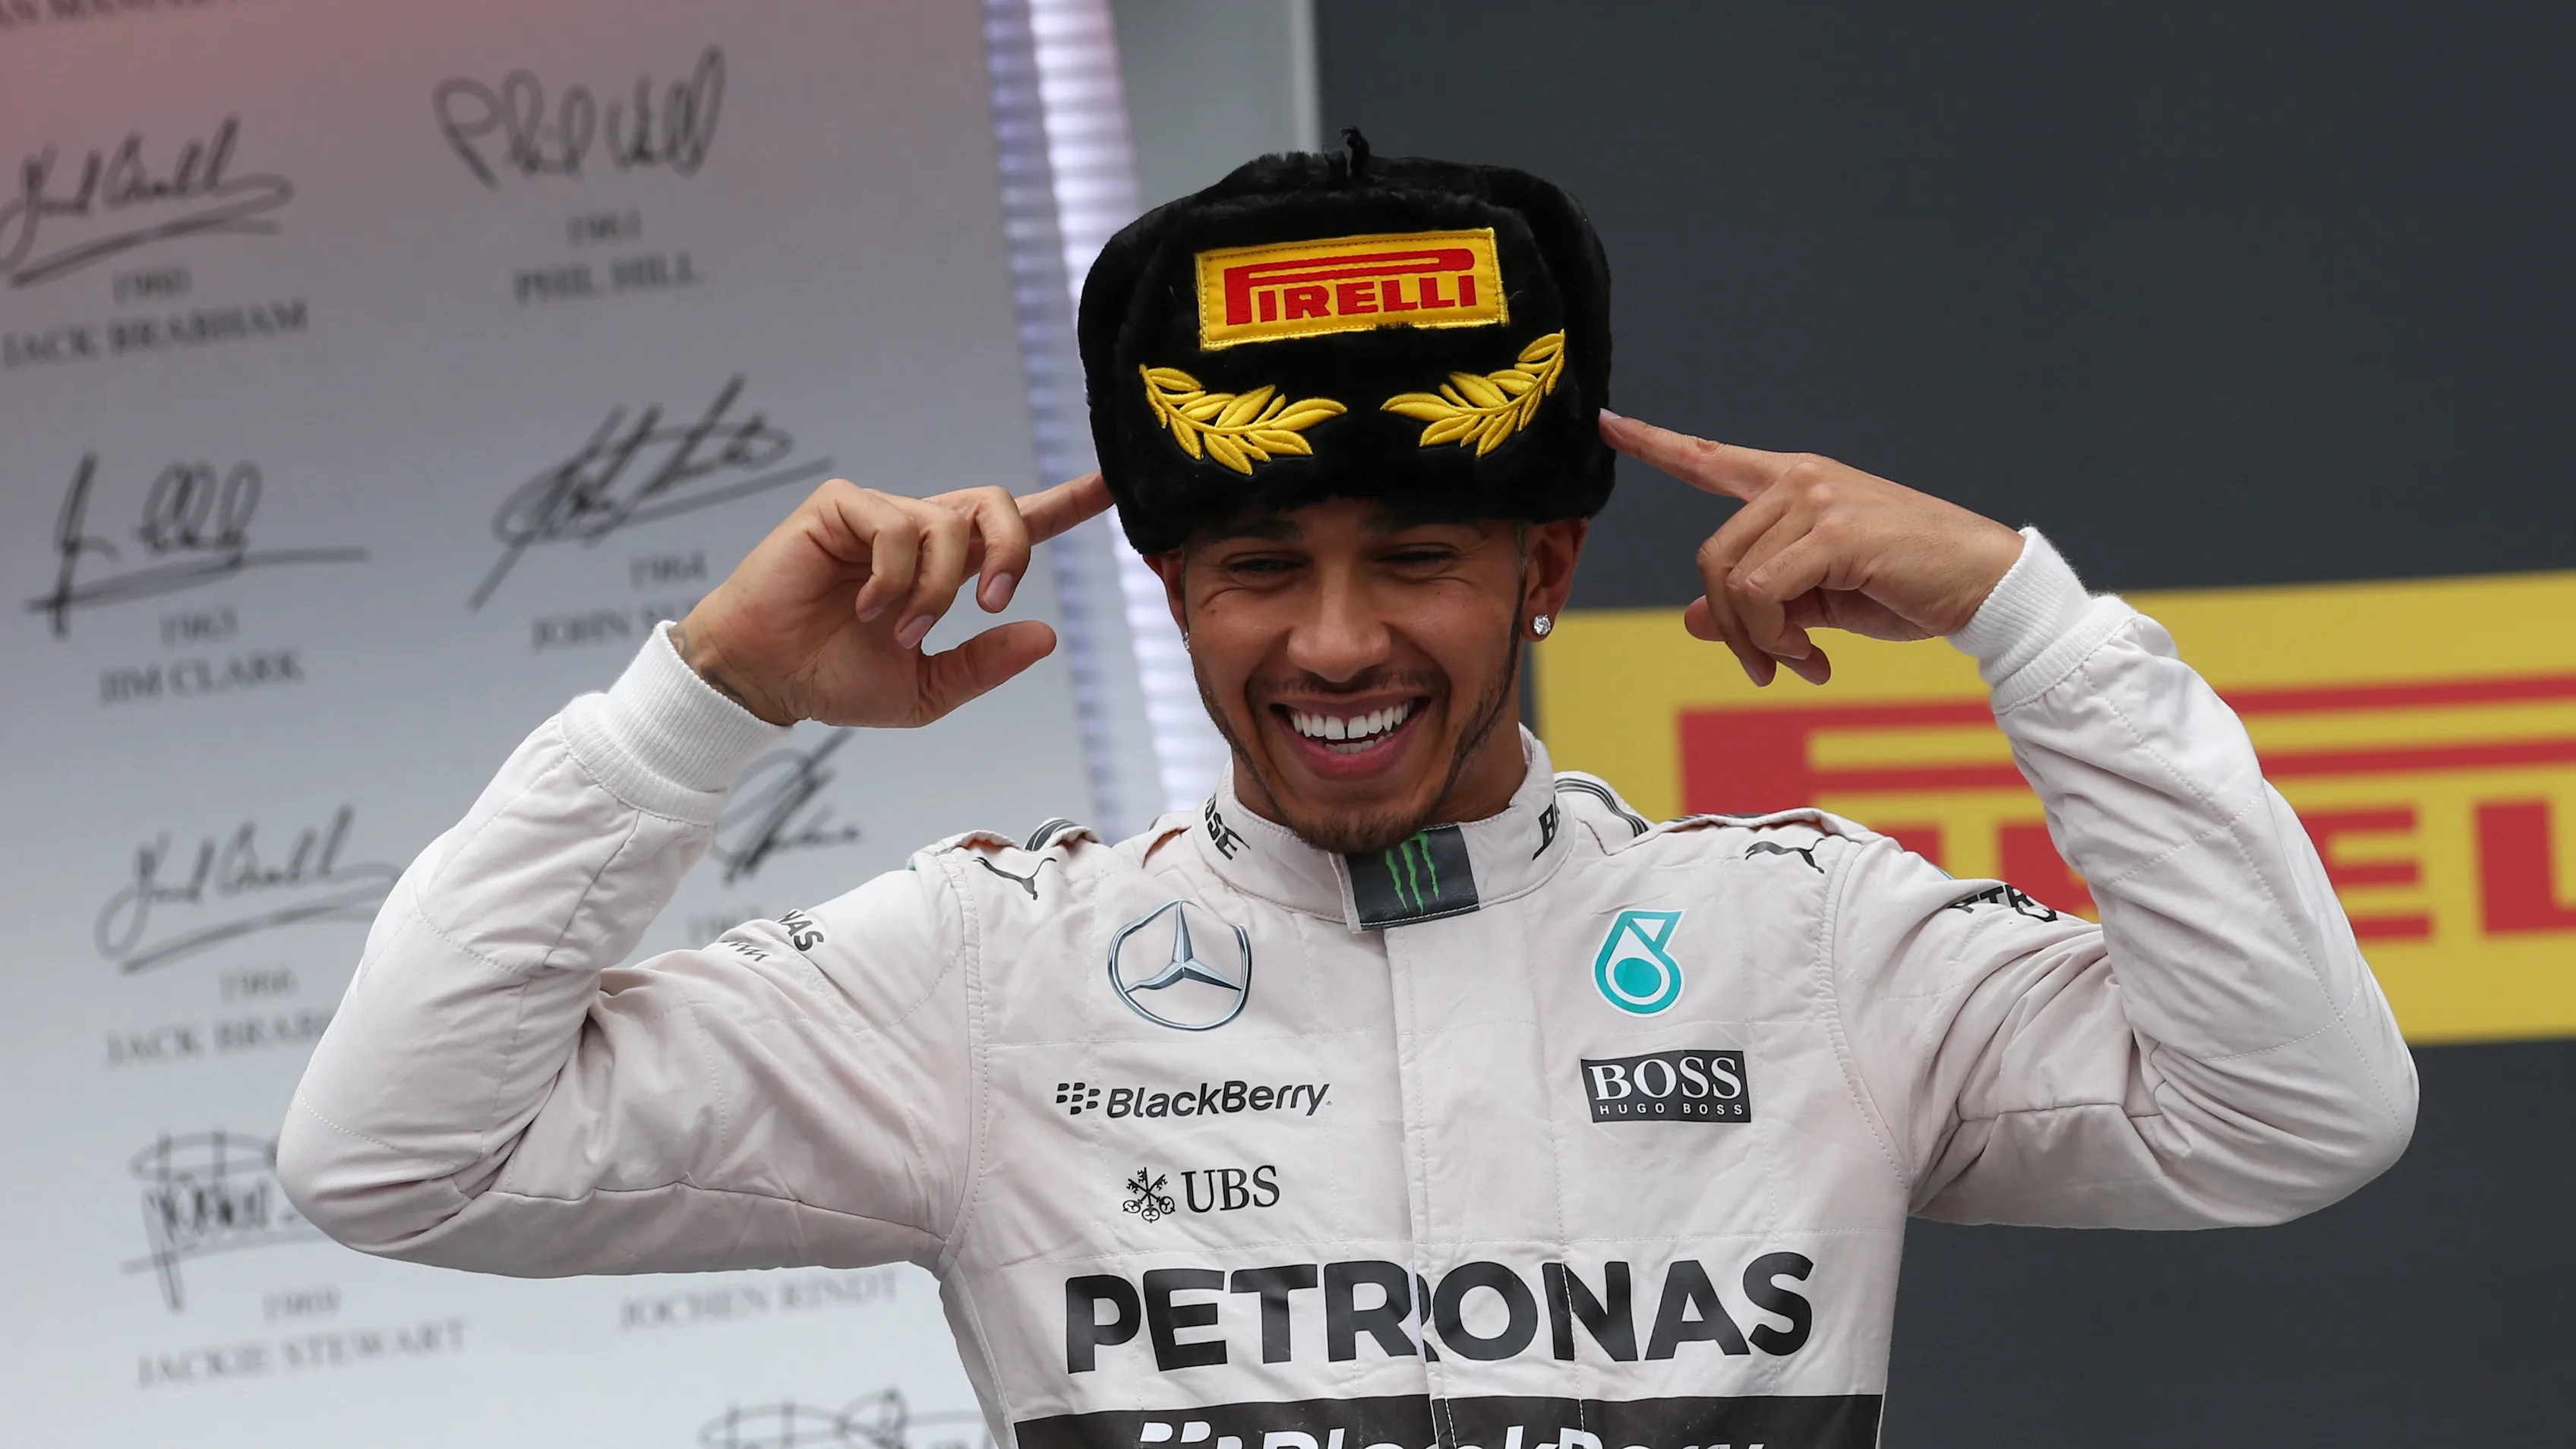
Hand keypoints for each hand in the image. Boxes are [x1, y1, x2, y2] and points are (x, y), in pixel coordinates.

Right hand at [671, 473, 1112, 725]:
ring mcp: (880, 513)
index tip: (1112, 485)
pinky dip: (894, 579)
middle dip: (1012, 551)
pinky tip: (866, 608)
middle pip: (998, 505)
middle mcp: (919, 529)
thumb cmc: (836, 678)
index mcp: (945, 566)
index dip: (1066, 503)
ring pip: (949, 525)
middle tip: (990, 604)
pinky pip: (898, 527)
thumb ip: (984, 664)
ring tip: (900, 629)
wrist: (767, 680)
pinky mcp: (841, 506)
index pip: (1014, 525)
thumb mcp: (926, 688)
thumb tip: (1046, 636)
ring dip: (936, 590)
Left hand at [1600, 411, 2024, 686]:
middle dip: (1730, 627)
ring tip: (1798, 662)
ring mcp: (1817, 501)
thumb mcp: (1819, 599)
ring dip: (1756, 640)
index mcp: (1794, 483)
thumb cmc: (1906, 588)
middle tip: (1769, 667)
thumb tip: (1692, 621)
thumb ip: (1756, 603)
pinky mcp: (1835, 532)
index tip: (1609, 423)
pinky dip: (1775, 637)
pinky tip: (1812, 656)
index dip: (1656, 444)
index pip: (1711, 459)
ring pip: (1732, 581)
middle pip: (1711, 557)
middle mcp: (1799, 481)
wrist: (1983, 588)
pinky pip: (1762, 594)